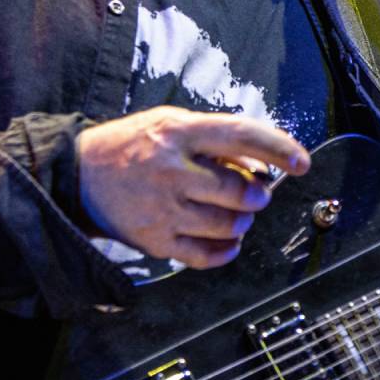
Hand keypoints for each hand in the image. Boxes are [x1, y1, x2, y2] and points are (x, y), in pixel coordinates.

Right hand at [75, 107, 309, 268]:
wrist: (78, 176)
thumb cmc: (132, 145)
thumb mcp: (170, 124)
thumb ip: (217, 140)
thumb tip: (261, 166)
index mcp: (178, 133)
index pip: (241, 135)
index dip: (278, 148)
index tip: (302, 161)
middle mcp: (171, 170)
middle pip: (238, 190)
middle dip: (257, 195)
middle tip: (255, 194)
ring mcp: (162, 209)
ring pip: (227, 225)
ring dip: (243, 222)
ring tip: (238, 215)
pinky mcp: (154, 241)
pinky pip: (206, 255)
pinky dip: (226, 250)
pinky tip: (228, 241)